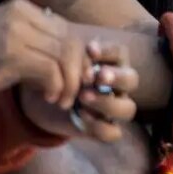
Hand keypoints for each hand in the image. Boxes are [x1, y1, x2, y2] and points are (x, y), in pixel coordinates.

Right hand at [0, 0, 87, 107]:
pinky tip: (47, 98)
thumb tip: (76, 60)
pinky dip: (56, 87)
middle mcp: (21, 13)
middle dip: (78, 72)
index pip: (67, 30)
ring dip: (69, 84)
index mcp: (23, 8)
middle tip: (73, 94)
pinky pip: (50, 70)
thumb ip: (38, 44)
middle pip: (71, 42)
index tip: (76, 80)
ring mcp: (15, 31)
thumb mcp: (10, 45)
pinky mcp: (9, 52)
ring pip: (64, 56)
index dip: (78, 58)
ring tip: (61, 99)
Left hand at [20, 41, 139, 141]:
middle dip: (116, 77)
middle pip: (132, 80)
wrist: (39, 99)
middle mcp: (117, 85)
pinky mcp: (103, 128)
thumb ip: (67, 52)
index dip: (108, 52)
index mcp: (110, 63)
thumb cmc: (54, 73)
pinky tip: (81, 116)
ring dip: (107, 103)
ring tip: (83, 97)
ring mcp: (112, 108)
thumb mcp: (57, 59)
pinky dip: (99, 126)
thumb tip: (71, 40)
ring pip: (128, 109)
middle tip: (96, 76)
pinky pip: (113, 133)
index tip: (89, 49)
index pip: (120, 53)